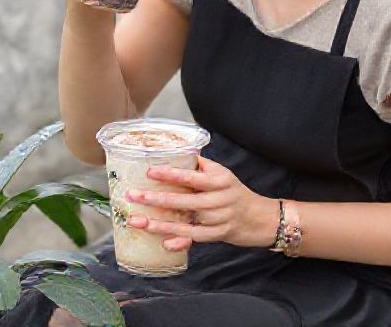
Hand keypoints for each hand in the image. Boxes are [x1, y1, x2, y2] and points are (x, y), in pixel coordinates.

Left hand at [124, 155, 278, 251]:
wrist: (257, 217)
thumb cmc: (233, 191)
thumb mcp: (222, 173)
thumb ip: (201, 166)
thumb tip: (178, 150)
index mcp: (220, 180)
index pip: (191, 177)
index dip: (170, 174)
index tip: (150, 171)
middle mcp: (219, 200)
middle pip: (183, 201)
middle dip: (156, 199)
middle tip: (134, 196)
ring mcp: (217, 220)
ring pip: (185, 222)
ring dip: (159, 223)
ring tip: (137, 221)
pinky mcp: (216, 236)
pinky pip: (193, 239)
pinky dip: (178, 241)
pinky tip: (161, 241)